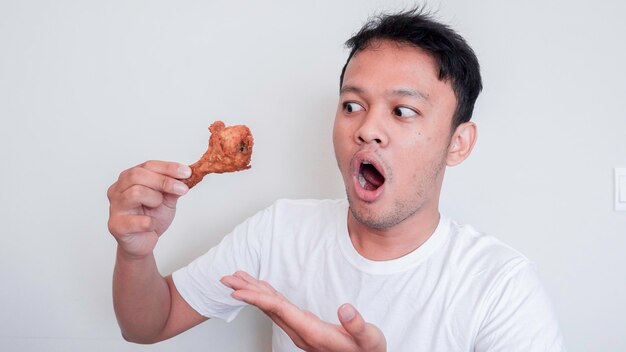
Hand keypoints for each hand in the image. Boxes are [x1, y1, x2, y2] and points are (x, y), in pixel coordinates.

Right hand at [107, 160, 190, 258]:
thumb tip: (186, 175)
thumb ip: (173, 187)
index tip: (187, 172)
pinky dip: (151, 222)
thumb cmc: (151, 217)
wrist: (143, 242)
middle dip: (164, 181)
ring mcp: (115, 207)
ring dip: (155, 199)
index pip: (148, 166)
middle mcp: (118, 190)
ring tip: (158, 206)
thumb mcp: (167, 199)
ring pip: (135, 193)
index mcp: (129, 179)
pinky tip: (153, 223)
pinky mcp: (116, 225)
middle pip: (137, 175)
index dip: (168, 168)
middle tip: (182, 189)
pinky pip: (137, 220)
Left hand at [221, 271, 386, 351]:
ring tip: (237, 278)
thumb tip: (345, 309)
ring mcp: (300, 330)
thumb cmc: (367, 350)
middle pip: (268, 308)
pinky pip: (278, 309)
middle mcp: (301, 332)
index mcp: (312, 332)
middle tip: (226, 277)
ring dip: (253, 292)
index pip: (279, 311)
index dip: (257, 299)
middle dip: (246, 291)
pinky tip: (260, 288)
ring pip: (271, 308)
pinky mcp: (303, 327)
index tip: (237, 291)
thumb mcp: (369, 339)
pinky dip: (266, 296)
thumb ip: (356, 325)